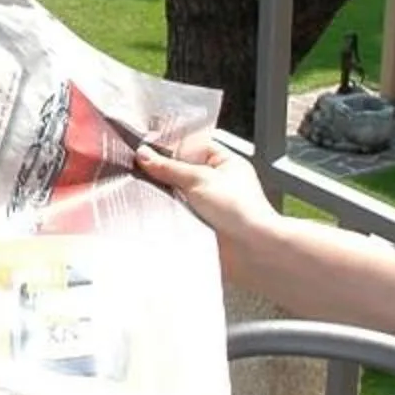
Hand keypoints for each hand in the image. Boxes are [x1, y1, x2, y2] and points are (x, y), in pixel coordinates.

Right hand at [135, 134, 280, 251]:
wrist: (252, 249)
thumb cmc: (240, 210)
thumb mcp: (199, 179)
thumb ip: (169, 167)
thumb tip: (145, 155)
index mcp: (226, 163)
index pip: (194, 145)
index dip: (171, 145)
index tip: (147, 146)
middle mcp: (220, 182)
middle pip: (184, 170)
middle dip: (165, 171)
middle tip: (141, 168)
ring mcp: (212, 204)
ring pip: (180, 193)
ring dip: (167, 194)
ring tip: (146, 189)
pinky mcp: (204, 225)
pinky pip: (180, 213)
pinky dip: (170, 212)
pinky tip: (156, 210)